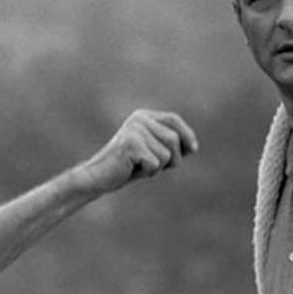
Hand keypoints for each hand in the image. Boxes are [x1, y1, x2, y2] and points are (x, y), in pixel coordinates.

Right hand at [80, 109, 198, 192]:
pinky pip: (155, 163)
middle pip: (174, 139)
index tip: (193, 150)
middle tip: (152, 165)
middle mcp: (139, 119)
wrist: (99, 177)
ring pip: (167, 154)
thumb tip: (193, 147)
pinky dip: (148, 172)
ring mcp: (134, 130)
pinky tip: (132, 169)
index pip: (173, 119)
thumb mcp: (151, 152)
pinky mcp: (131, 144)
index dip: (187, 134)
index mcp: (143, 116)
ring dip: (158, 167)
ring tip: (140, 166)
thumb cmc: (128, 166)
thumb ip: (169, 145)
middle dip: (171, 158)